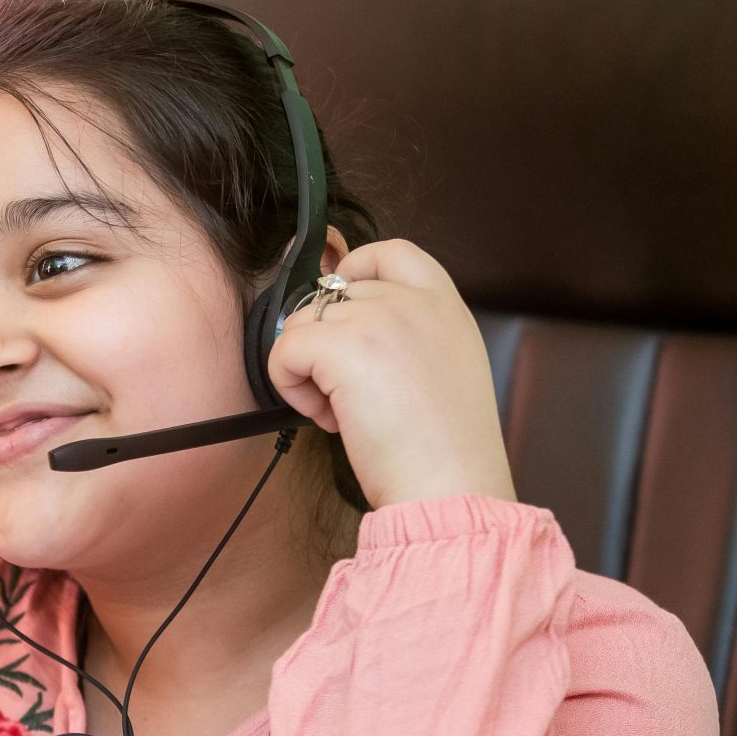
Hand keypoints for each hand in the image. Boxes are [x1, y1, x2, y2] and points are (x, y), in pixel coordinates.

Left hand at [266, 238, 515, 508]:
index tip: (340, 317)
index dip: (352, 272)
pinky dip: (290, 386)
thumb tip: (343, 325)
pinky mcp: (344, 345)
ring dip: (308, 368)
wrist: (452, 483)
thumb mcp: (443, 368)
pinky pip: (284, 349)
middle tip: (350, 394)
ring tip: (343, 411)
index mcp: (445, 304)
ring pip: (303, 322)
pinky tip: (328, 418)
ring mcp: (379, 317)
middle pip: (331, 295)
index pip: (390, 252)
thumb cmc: (445, 447)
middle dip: (326, 343)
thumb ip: (406, 334)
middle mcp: (413, 300)